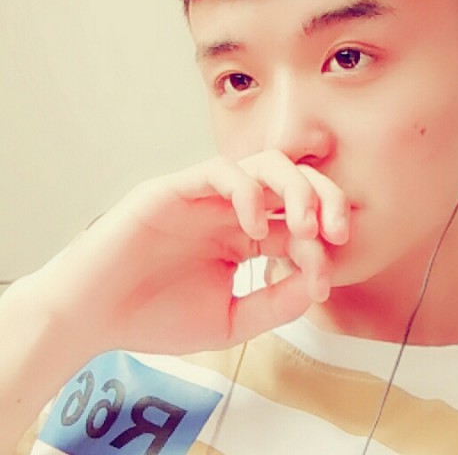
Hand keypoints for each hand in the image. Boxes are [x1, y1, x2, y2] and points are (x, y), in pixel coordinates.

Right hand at [33, 150, 349, 357]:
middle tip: (337, 232)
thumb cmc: (155, 317)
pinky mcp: (176, 188)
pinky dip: (248, 192)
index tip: (325, 280)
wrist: (92, 317)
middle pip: (294, 180)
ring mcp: (206, 196)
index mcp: (246, 236)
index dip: (322, 246)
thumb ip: (274, 303)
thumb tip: (319, 283)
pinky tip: (253, 229)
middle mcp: (232, 209)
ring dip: (296, 189)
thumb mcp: (230, 321)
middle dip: (325, 199)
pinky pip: (223, 171)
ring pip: (266, 164)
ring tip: (302, 227)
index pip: (299, 224)